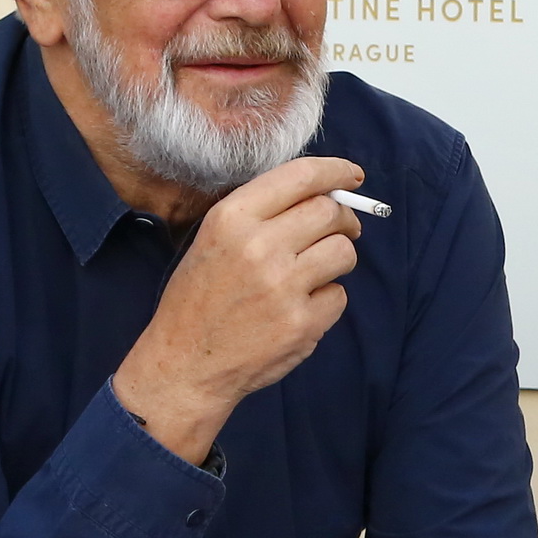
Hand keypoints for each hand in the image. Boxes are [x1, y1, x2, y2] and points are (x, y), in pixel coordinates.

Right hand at [112, 157, 367, 463]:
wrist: (185, 365)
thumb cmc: (198, 300)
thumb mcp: (212, 240)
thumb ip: (260, 213)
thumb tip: (322, 194)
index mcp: (232, 218)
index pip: (301, 176)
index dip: (335, 172)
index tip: (352, 177)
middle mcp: (259, 246)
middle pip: (329, 212)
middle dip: (344, 219)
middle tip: (341, 231)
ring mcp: (283, 287)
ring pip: (343, 252)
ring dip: (338, 258)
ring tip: (316, 272)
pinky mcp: (302, 323)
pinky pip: (338, 296)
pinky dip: (327, 300)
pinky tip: (299, 309)